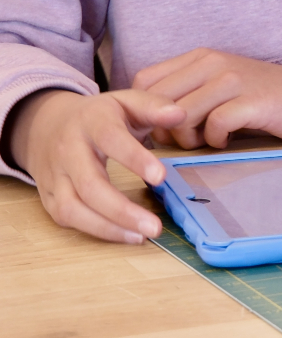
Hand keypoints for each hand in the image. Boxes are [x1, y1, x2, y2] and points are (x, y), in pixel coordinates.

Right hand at [8, 88, 186, 242]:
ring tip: (142, 236)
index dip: (135, 158)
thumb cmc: (99, 116)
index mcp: (92, 122)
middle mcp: (69, 150)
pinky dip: (95, 230)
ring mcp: (55, 175)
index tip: (161, 177)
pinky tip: (125, 234)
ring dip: (108, 227)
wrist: (45, 124)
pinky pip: (67, 218)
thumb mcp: (126, 102)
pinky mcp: (48, 196)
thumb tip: (180, 115)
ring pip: (73, 207)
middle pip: (90, 184)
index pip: (111, 139)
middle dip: (122, 209)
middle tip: (155, 226)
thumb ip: (154, 106)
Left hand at [130, 49, 281, 148]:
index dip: (144, 113)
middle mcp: (213, 63)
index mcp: (201, 58)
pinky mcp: (254, 101)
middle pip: (157, 102)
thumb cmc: (267, 99)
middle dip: (164, 131)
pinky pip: (215, 124)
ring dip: (189, 139)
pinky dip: (215, 140)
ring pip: (182, 114)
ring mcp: (234, 80)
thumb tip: (149, 126)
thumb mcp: (221, 88)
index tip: (164, 131)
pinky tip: (228, 140)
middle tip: (187, 142)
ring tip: (208, 142)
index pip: (144, 81)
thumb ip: (188, 97)